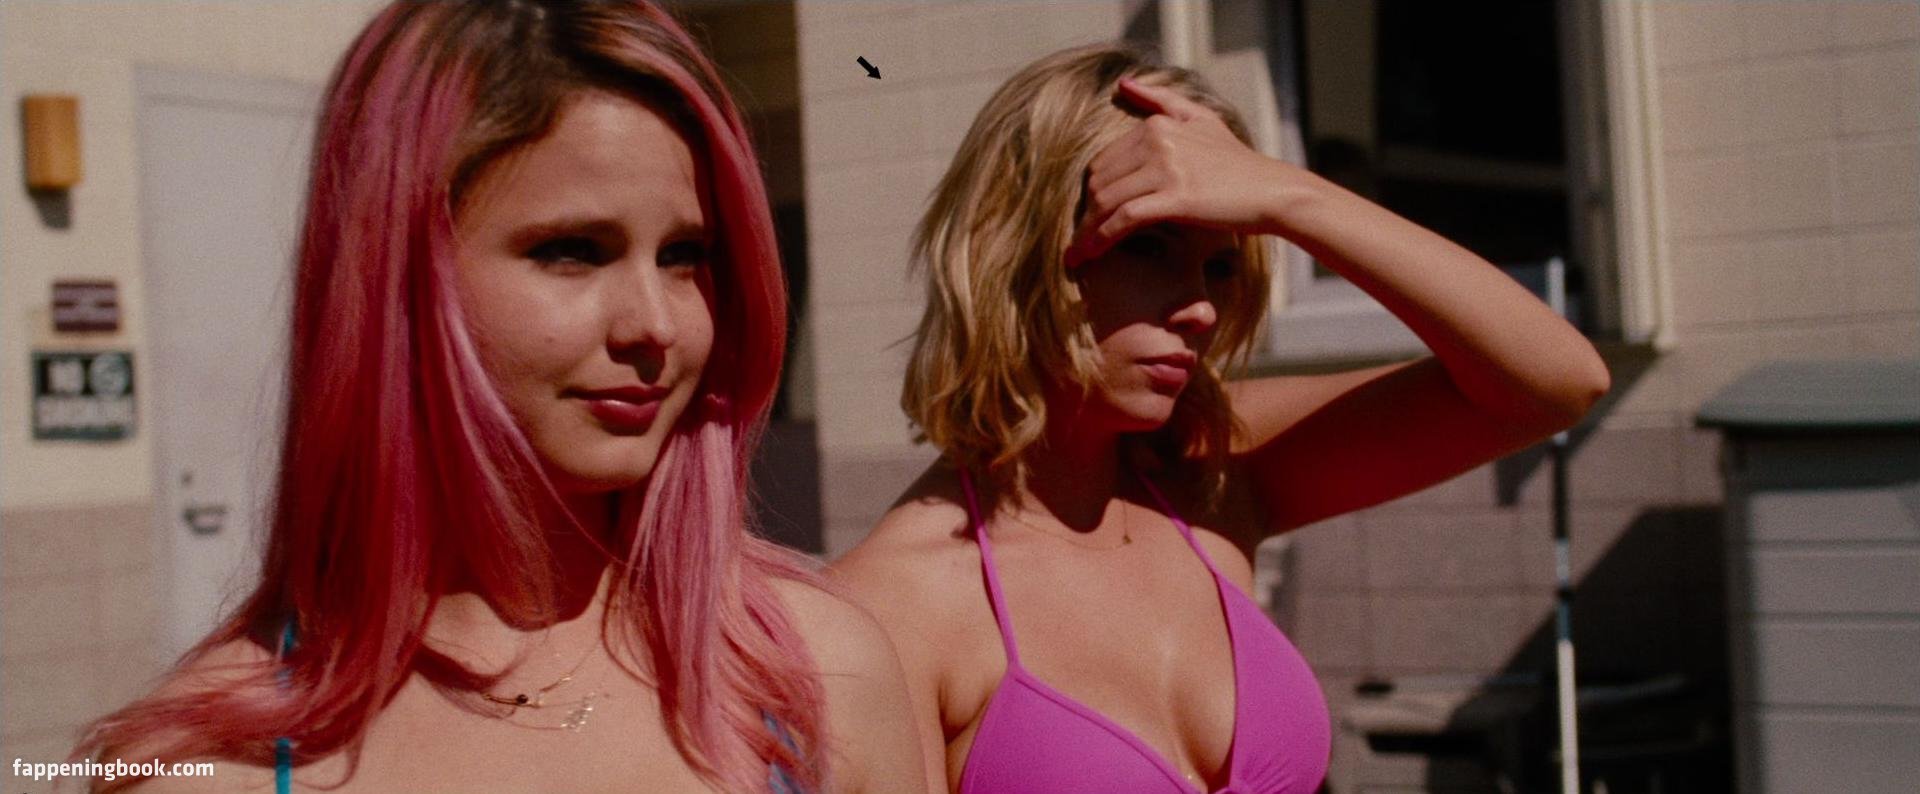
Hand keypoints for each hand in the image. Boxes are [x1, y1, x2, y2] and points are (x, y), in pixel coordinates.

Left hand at [1065, 78, 1298, 267]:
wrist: (1272, 191)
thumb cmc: (1238, 163)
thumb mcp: (1203, 120)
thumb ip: (1163, 101)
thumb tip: (1124, 83)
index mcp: (1157, 125)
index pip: (1104, 161)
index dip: (1093, 192)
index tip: (1090, 216)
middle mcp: (1158, 140)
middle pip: (1100, 181)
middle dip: (1086, 213)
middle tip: (1078, 240)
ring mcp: (1166, 168)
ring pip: (1107, 201)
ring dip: (1087, 231)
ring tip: (1077, 254)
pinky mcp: (1175, 198)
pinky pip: (1124, 219)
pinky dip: (1102, 239)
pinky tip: (1092, 255)